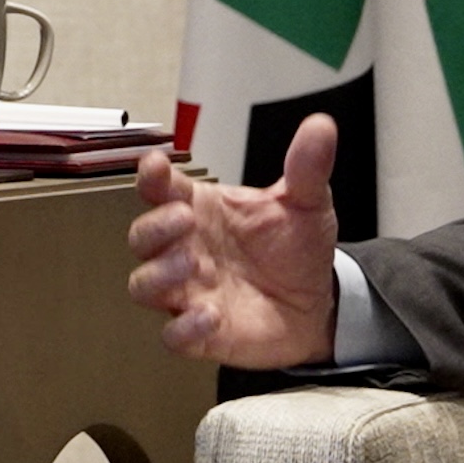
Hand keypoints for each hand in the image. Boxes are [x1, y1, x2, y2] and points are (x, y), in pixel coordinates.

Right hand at [125, 114, 343, 367]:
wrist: (320, 303)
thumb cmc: (297, 248)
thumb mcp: (307, 202)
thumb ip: (307, 168)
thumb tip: (322, 126)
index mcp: (202, 210)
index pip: (161, 189)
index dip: (151, 176)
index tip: (156, 165)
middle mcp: (186, 250)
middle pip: (142, 238)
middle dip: (153, 227)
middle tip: (184, 219)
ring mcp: (189, 293)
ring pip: (143, 286)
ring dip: (158, 275)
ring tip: (191, 263)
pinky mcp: (201, 334)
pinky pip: (174, 336)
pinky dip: (184, 328)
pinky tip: (210, 315)